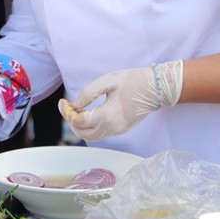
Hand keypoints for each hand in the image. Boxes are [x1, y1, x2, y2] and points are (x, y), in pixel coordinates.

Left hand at [59, 61, 182, 140]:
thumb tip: (74, 105)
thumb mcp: (107, 81)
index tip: (64, 101)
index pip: (78, 122)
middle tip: (67, 106)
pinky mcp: (120, 130)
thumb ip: (88, 94)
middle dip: (71, 121)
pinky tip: (88, 114)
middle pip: (82, 133)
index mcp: (107, 116)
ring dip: (80, 126)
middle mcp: (111, 128)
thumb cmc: (132, 81)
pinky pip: (99, 134)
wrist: (155, 89)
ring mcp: (117, 131)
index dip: (67, 113)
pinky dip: (90, 127)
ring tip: (77, 110)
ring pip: (90, 137)